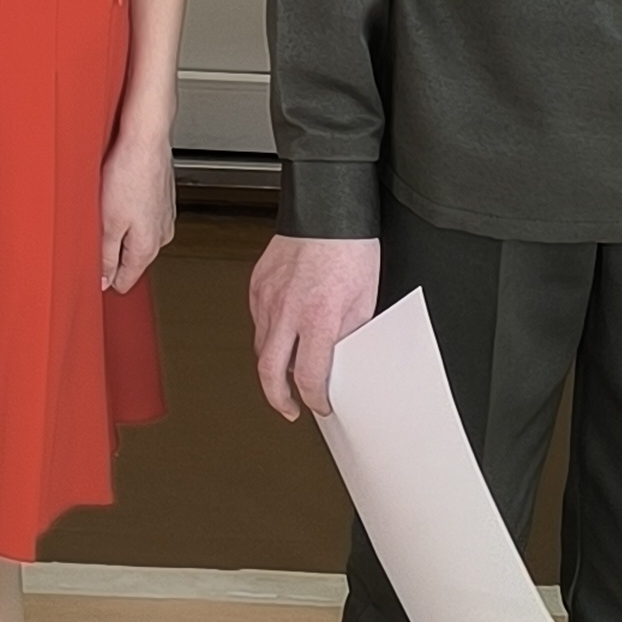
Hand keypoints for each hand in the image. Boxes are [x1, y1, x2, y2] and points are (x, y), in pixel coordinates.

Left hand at [96, 119, 178, 294]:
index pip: (126, 281)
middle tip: (93, 228)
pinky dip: (127, 211)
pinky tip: (117, 195)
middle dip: (110, 250)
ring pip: (135, 237)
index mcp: (148, 247)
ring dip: (119, 228)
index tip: (88, 268)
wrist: (146, 139)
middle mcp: (162, 236)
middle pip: (130, 259)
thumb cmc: (129, 173)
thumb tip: (103, 281)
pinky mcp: (161, 201)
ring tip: (106, 206)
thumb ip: (105, 256)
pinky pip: (140, 218)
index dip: (104, 278)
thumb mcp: (107, 222)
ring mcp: (163, 218)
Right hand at [249, 231, 379, 421]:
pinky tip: (282, 335)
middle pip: (268, 372)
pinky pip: (258, 320)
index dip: (315, 400)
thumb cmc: (350, 250)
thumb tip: (341, 359)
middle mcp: (286, 311)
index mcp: (318, 319)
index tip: (320, 404)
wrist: (327, 214)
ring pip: (260, 347)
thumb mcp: (364, 302)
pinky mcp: (257, 285)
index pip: (309, 377)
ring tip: (287, 373)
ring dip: (273, 367)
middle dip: (278, 398)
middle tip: (288, 407)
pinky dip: (268, 335)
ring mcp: (266, 298)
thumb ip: (348, 335)